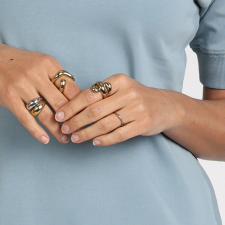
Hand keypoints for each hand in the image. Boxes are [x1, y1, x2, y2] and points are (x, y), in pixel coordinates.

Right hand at [0, 43, 81, 144]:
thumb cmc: (21, 64)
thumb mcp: (41, 62)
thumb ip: (57, 76)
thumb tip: (77, 96)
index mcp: (48, 64)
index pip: (70, 87)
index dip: (79, 104)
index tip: (85, 116)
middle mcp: (36, 74)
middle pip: (60, 102)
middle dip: (71, 119)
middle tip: (78, 131)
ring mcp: (22, 87)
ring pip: (44, 113)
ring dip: (56, 129)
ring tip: (64, 138)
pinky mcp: (10, 99)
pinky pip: (26, 118)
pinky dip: (37, 131)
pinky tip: (45, 139)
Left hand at [52, 74, 178, 145]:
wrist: (166, 106)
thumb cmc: (136, 97)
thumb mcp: (120, 88)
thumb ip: (99, 95)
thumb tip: (69, 106)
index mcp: (119, 81)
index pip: (89, 94)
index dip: (71, 106)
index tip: (59, 115)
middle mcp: (128, 93)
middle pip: (95, 110)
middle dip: (76, 121)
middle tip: (64, 129)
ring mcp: (137, 109)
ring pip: (105, 124)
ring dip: (87, 133)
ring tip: (75, 138)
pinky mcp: (143, 124)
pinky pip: (119, 134)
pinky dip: (104, 140)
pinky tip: (94, 142)